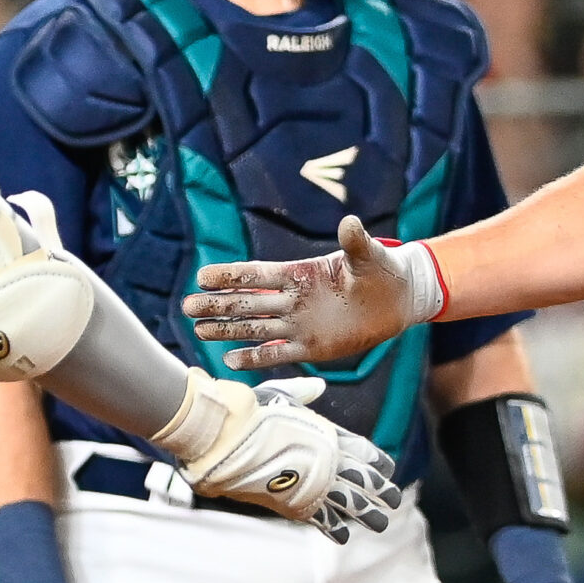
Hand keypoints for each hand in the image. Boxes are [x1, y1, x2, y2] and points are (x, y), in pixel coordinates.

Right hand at [185, 216, 434, 370]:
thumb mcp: (369, 255)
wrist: (396, 299)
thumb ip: (354, 243)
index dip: (230, 275)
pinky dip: (255, 357)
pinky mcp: (312, 346)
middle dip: (217, 304)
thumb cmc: (381, 271)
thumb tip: (350, 222)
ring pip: (255, 328)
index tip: (203, 276)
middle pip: (247, 302)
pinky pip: (278, 353)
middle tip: (187, 306)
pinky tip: (229, 360)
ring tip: (198, 331)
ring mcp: (300, 324)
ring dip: (227, 330)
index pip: (257, 274)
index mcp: (300, 273)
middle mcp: (293, 299)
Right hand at [185, 375, 403, 540]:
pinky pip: (321, 518)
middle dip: (381, 491)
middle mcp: (326, 459)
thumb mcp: (279, 394)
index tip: (388, 469)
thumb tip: (319, 388)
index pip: (362, 449)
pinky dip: (334, 528)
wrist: (225, 435)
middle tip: (394, 501)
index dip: (377, 461)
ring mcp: (312, 481)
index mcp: (327, 433)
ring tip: (381, 524)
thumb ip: (302, 394)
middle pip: (363, 478)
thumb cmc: (249, 411)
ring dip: (367, 514)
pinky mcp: (293, 502)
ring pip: (351, 502)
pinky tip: (344, 536)